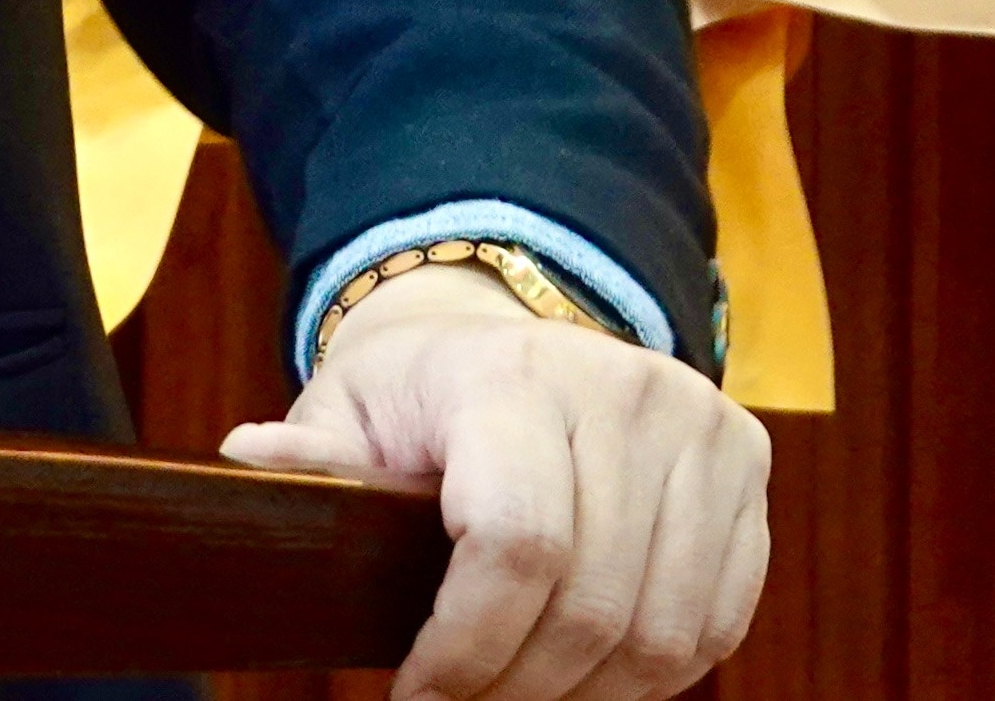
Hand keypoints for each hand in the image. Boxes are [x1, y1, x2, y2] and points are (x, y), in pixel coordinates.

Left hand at [219, 263, 770, 700]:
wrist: (509, 331)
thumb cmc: (417, 389)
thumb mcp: (349, 406)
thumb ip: (313, 452)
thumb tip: (248, 462)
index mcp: (513, 375)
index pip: (515, 544)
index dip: (468, 647)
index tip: (418, 696)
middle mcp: (622, 390)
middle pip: (593, 605)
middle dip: (521, 687)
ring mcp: (700, 425)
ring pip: (665, 629)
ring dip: (591, 694)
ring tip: (521, 698)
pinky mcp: (746, 465)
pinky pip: (719, 616)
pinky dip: (656, 671)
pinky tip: (589, 675)